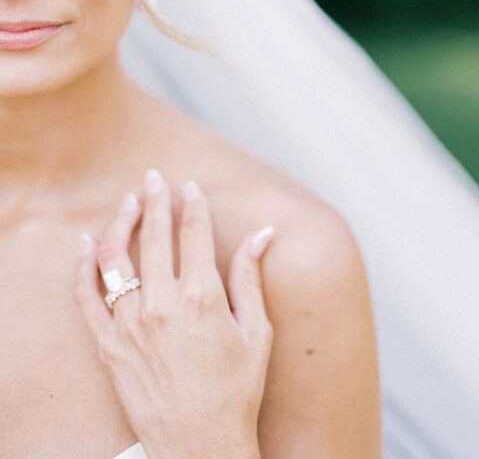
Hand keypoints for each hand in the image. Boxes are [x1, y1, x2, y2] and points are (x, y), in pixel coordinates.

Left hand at [74, 168, 273, 458]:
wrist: (199, 446)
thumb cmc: (236, 391)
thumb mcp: (257, 332)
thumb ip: (251, 277)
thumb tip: (263, 232)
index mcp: (203, 296)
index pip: (194, 232)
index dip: (192, 203)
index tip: (190, 186)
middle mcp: (163, 304)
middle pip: (155, 235)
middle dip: (155, 199)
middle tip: (154, 177)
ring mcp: (131, 325)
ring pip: (116, 257)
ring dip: (121, 223)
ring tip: (128, 203)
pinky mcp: (108, 347)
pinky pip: (86, 297)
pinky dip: (84, 266)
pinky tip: (87, 244)